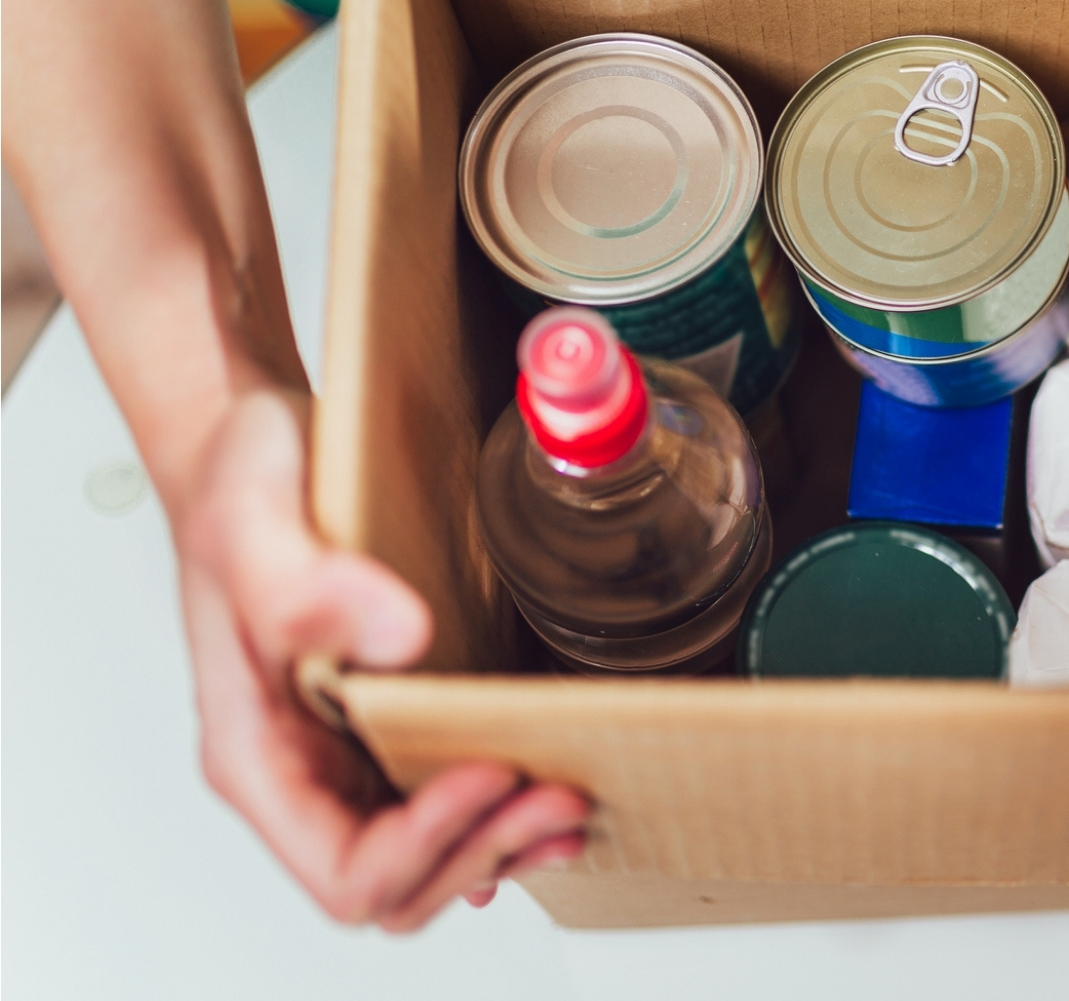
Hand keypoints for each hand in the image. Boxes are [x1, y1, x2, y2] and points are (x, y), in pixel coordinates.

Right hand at [176, 387, 590, 928]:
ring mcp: (352, 752)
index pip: (342, 867)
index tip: (491, 771)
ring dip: (506, 841)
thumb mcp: (250, 515)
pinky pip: (450, 800)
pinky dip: (506, 808)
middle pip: (398, 881)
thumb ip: (302, 583)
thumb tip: (399, 635)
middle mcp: (304, 769)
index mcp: (257, 752)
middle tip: (562, 795)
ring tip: (574, 800)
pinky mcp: (397, 721)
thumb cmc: (237, 481)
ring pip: (432, 855)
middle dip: (483, 850)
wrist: (255, 444)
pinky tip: (554, 784)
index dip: (424, 843)